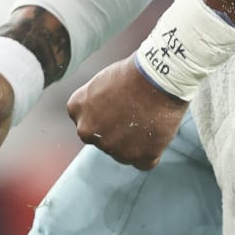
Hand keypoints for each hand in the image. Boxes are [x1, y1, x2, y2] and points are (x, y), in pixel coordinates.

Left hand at [66, 56, 186, 170]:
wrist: (158, 76)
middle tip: (135, 113)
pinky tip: (156, 132)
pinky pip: (143, 162)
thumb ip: (94, 106)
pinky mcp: (138, 157)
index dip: (106, 114)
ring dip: (134, 142)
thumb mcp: (100, 83)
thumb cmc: (132, 73)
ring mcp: (112, 147)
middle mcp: (88, 132)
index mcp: (76, 110)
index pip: (89, 122)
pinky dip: (151, 151)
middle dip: (116, 131)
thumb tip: (102, 119)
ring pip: (123, 152)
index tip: (119, 103)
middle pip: (103, 139)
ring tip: (148, 118)